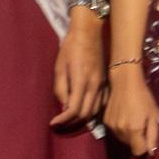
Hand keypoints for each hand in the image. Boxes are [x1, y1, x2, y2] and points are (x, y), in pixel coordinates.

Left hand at [52, 11, 106, 126]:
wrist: (89, 32)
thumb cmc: (70, 48)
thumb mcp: (60, 67)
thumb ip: (61, 89)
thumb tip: (64, 108)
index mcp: (82, 81)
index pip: (73, 110)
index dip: (62, 120)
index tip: (53, 124)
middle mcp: (95, 86)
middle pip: (85, 115)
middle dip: (71, 124)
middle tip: (59, 126)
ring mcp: (102, 85)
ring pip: (94, 112)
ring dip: (81, 121)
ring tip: (69, 122)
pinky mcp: (105, 83)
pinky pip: (100, 104)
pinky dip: (91, 113)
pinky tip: (82, 113)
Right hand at [103, 65, 158, 155]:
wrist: (125, 82)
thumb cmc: (143, 97)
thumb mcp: (154, 115)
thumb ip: (153, 136)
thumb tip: (151, 152)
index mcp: (134, 130)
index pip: (138, 152)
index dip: (144, 147)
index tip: (146, 137)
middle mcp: (121, 131)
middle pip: (130, 146)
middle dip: (136, 140)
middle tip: (141, 124)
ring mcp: (111, 127)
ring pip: (122, 140)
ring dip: (128, 135)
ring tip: (132, 119)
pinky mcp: (105, 122)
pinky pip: (115, 132)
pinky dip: (120, 128)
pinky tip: (124, 116)